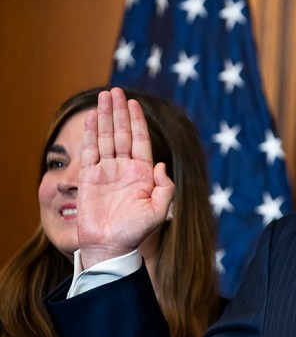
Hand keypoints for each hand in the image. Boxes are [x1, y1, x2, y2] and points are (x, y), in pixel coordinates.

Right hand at [77, 88, 174, 268]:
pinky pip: (90, 151)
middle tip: (115, 90)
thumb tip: (162, 164)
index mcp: (143, 173)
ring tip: (102, 96)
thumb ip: (166, 187)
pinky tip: (90, 118)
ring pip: (105, 137)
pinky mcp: (89, 178)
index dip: (136, 121)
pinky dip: (90, 134)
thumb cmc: (136, 231)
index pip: (140, 140)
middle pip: (121, 133)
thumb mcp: (160, 210)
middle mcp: (124, 168)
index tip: (133, 103)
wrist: (111, 246)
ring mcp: (106, 171)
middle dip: (118, 112)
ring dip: (103, 117)